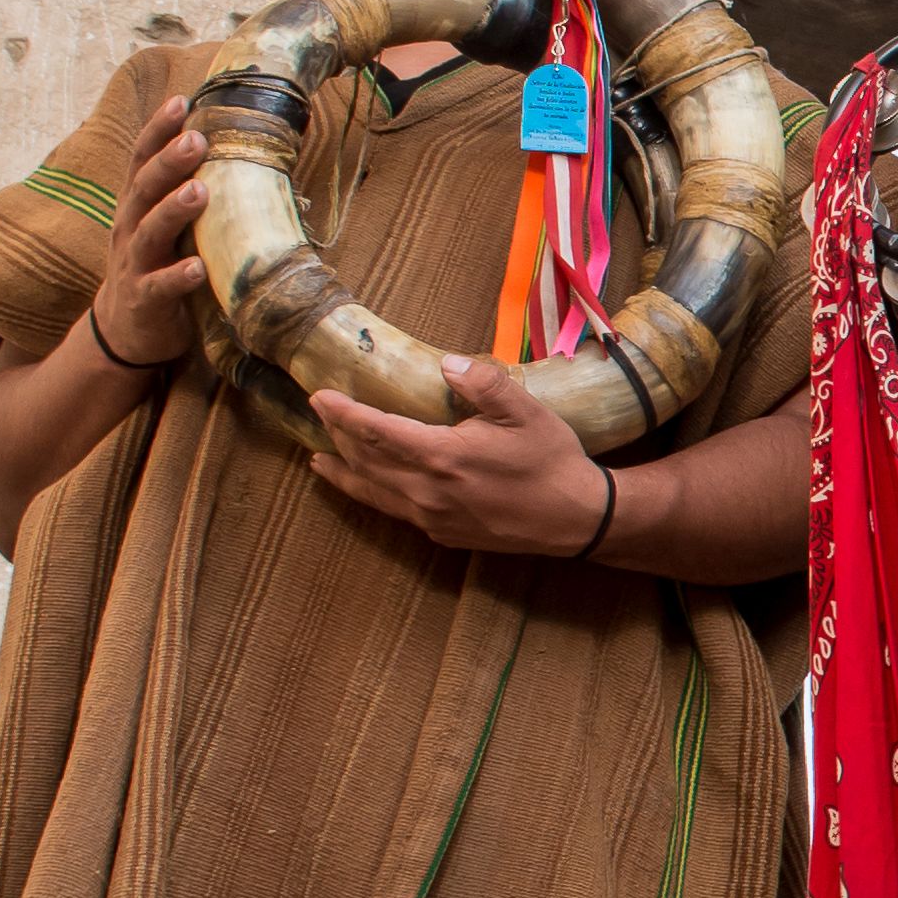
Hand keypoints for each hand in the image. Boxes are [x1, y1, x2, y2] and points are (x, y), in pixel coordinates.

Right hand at [90, 99, 213, 367]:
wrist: (128, 330)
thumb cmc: (158, 266)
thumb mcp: (167, 226)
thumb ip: (189, 194)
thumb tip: (238, 156)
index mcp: (137, 206)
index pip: (142, 161)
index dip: (158, 130)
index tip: (181, 100)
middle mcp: (131, 229)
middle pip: (145, 189)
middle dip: (169, 162)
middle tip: (196, 138)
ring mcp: (135, 264)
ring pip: (150, 233)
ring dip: (174, 210)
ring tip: (200, 190)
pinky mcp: (145, 300)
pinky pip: (160, 287)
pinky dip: (178, 276)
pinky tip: (198, 267)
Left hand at [306, 352, 616, 558]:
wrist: (578, 519)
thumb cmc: (553, 461)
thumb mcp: (526, 412)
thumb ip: (484, 384)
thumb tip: (446, 363)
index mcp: (443, 456)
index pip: (376, 430)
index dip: (343, 412)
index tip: (319, 396)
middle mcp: (427, 490)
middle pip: (365, 461)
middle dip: (338, 436)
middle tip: (321, 415)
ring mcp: (433, 516)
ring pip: (373, 492)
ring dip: (343, 472)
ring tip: (320, 460)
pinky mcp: (443, 533)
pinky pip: (394, 511)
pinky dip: (371, 494)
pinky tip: (370, 487)